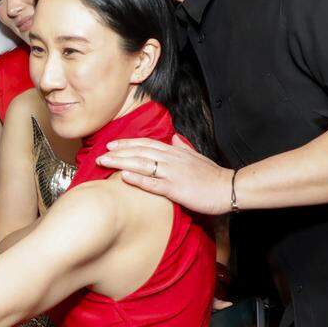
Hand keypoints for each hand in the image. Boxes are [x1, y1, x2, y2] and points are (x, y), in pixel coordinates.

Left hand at [96, 135, 233, 214]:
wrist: (228, 188)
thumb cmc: (212, 174)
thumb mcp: (196, 156)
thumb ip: (183, 147)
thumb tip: (174, 138)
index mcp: (174, 151)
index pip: (145, 144)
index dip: (126, 143)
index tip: (111, 144)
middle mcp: (170, 159)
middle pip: (138, 152)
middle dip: (117, 152)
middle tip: (99, 154)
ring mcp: (172, 173)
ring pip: (141, 164)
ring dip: (120, 162)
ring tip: (104, 162)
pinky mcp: (175, 189)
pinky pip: (153, 183)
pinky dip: (137, 179)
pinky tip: (123, 177)